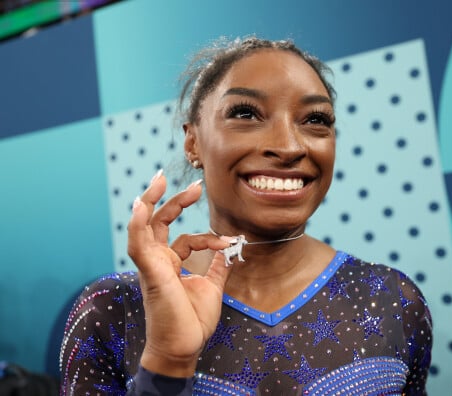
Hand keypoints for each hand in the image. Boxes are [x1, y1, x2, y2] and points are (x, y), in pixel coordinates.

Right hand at [127, 170, 232, 376]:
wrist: (184, 345)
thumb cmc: (192, 320)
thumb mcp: (212, 287)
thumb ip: (218, 267)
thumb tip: (230, 250)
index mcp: (172, 264)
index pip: (188, 238)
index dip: (209, 236)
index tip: (229, 241)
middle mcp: (159, 260)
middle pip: (160, 222)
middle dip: (175, 200)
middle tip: (196, 186)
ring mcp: (152, 264)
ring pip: (144, 225)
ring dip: (150, 201)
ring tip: (160, 179)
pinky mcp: (149, 270)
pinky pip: (138, 242)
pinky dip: (138, 223)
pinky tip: (142, 205)